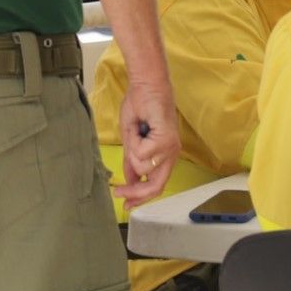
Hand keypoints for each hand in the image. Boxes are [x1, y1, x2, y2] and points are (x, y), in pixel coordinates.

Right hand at [112, 78, 180, 208]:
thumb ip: (132, 161)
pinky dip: (133, 141)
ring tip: (134, 132)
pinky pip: (141, 153)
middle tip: (118, 192)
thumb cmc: (140, 106)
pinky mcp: (166, 140)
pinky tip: (139, 126)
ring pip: (142, 167)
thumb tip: (129, 181)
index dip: (140, 197)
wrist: (145, 85)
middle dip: (134, 192)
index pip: (156, 185)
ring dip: (131, 150)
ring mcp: (171, 148)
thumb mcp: (131, 139)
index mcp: (166, 155)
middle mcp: (172, 154)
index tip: (125, 204)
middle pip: (155, 186)